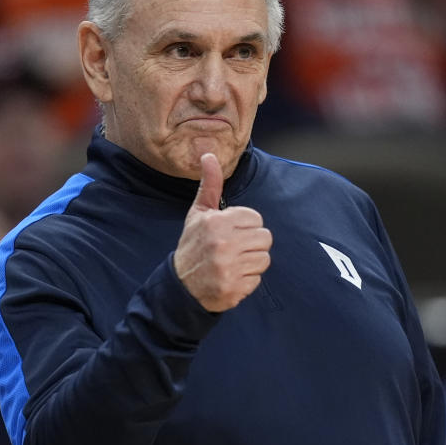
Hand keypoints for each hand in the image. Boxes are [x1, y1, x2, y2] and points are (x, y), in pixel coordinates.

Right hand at [174, 153, 271, 311]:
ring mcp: (228, 268)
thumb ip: (210, 184)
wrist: (180, 286)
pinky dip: (246, 281)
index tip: (231, 232)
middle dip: (252, 244)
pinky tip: (231, 277)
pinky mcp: (233, 288)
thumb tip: (209, 155)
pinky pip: (257, 280)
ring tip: (233, 263)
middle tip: (234, 249)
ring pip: (264, 259)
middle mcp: (223, 244)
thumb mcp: (199, 213)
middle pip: (265, 238)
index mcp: (216, 222)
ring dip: (251, 262)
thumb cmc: (193, 245)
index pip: (256, 219)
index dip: (246, 226)